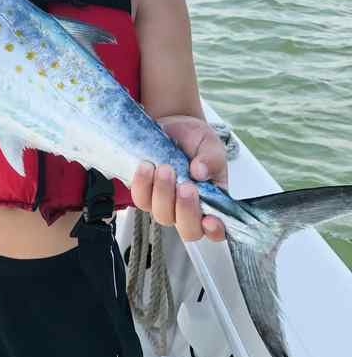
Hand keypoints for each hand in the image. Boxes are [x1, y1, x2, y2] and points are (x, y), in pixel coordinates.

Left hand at [130, 115, 227, 242]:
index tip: (210, 220)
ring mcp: (165, 204)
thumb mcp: (210, 145)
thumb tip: (201, 172)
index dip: (214, 231)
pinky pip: (140, 199)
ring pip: (162, 215)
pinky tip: (147, 166)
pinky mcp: (145, 194)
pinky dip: (142, 184)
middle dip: (186, 210)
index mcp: (213, 202)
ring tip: (165, 168)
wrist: (172, 125)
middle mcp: (188, 209)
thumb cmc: (195, 140)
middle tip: (185, 186)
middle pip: (188, 230)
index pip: (216, 229)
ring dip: (164, 193)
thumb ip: (212, 159)